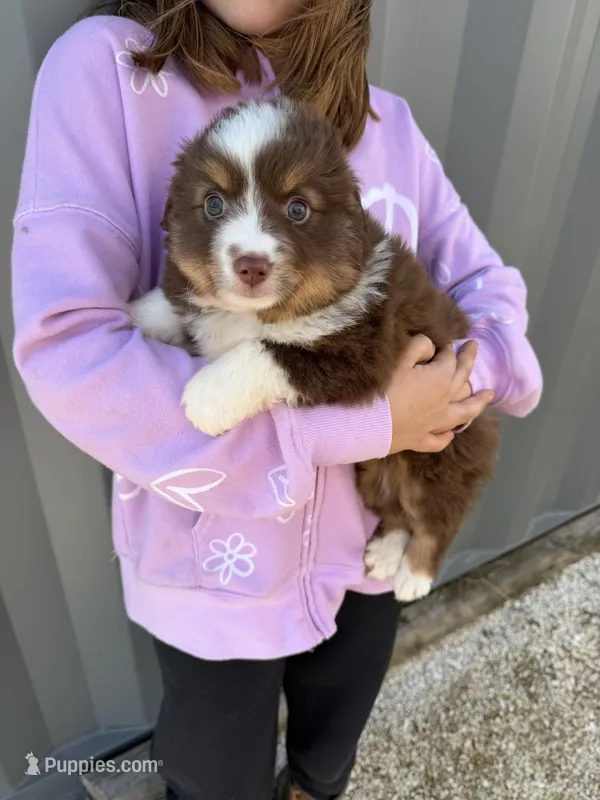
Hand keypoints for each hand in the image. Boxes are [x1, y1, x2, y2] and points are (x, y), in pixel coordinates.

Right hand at [387, 336, 492, 453]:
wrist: (363, 425)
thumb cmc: (380, 389)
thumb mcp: (398, 358)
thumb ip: (419, 346)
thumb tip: (432, 347)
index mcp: (440, 378)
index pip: (449, 358)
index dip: (446, 347)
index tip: (443, 341)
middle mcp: (444, 401)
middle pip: (462, 378)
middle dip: (468, 360)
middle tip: (474, 346)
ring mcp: (434, 424)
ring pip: (463, 413)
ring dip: (477, 403)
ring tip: (489, 395)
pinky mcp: (420, 441)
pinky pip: (440, 439)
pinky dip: (448, 435)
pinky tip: (451, 433)